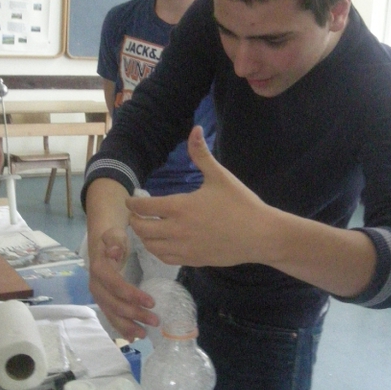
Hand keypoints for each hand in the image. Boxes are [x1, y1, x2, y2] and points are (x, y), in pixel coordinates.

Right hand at [88, 226, 158, 341]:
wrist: (100, 244)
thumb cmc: (111, 238)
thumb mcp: (113, 234)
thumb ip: (113, 240)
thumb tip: (114, 252)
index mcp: (99, 269)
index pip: (115, 285)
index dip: (132, 295)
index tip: (152, 302)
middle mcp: (96, 285)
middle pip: (114, 304)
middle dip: (134, 314)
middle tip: (155, 320)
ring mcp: (99, 295)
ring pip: (111, 314)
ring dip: (127, 326)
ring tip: (145, 334)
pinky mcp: (103, 301)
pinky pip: (111, 316)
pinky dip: (121, 328)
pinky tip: (132, 337)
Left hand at [125, 125, 268, 267]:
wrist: (260, 235)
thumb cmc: (241, 204)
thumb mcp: (220, 176)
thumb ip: (201, 154)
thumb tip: (195, 129)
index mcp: (180, 207)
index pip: (143, 207)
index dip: (132, 203)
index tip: (130, 200)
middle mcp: (176, 230)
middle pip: (141, 228)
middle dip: (134, 220)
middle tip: (135, 214)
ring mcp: (184, 248)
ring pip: (151, 246)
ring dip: (144, 237)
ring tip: (146, 228)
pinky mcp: (192, 260)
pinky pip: (165, 258)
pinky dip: (157, 250)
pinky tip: (161, 243)